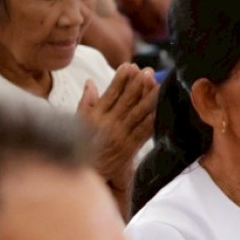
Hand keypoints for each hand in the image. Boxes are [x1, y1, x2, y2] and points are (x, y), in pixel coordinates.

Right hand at [78, 64, 158, 180]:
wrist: (87, 174)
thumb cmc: (83, 145)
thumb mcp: (79, 122)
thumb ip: (86, 101)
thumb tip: (90, 82)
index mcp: (96, 115)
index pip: (110, 93)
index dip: (120, 79)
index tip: (129, 65)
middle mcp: (108, 124)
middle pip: (126, 101)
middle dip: (137, 84)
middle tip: (147, 70)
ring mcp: (120, 136)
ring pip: (137, 114)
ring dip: (148, 98)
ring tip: (157, 83)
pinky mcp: (129, 148)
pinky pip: (143, 132)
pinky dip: (152, 120)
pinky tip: (160, 109)